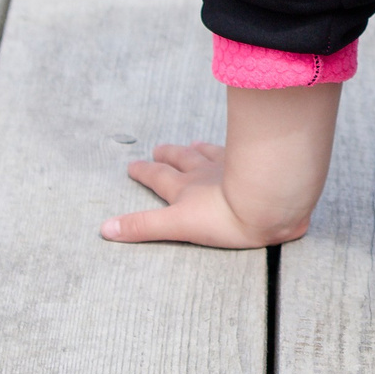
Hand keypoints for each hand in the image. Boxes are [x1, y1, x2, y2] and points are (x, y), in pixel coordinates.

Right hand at [100, 141, 308, 247]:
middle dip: (169, 155)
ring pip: (210, 153)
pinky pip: (242, 152)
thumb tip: (104, 229)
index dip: (144, 172)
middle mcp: (205, 173)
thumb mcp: (177, 226)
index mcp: (186, 189)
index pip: (159, 177)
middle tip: (159, 148)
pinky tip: (241, 145)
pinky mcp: (257, 165)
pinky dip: (237, 147)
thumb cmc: (226, 218)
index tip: (133, 165)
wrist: (270, 200)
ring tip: (194, 143)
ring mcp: (232, 166)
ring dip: (199, 149)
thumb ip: (143, 227)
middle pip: (182, 160)